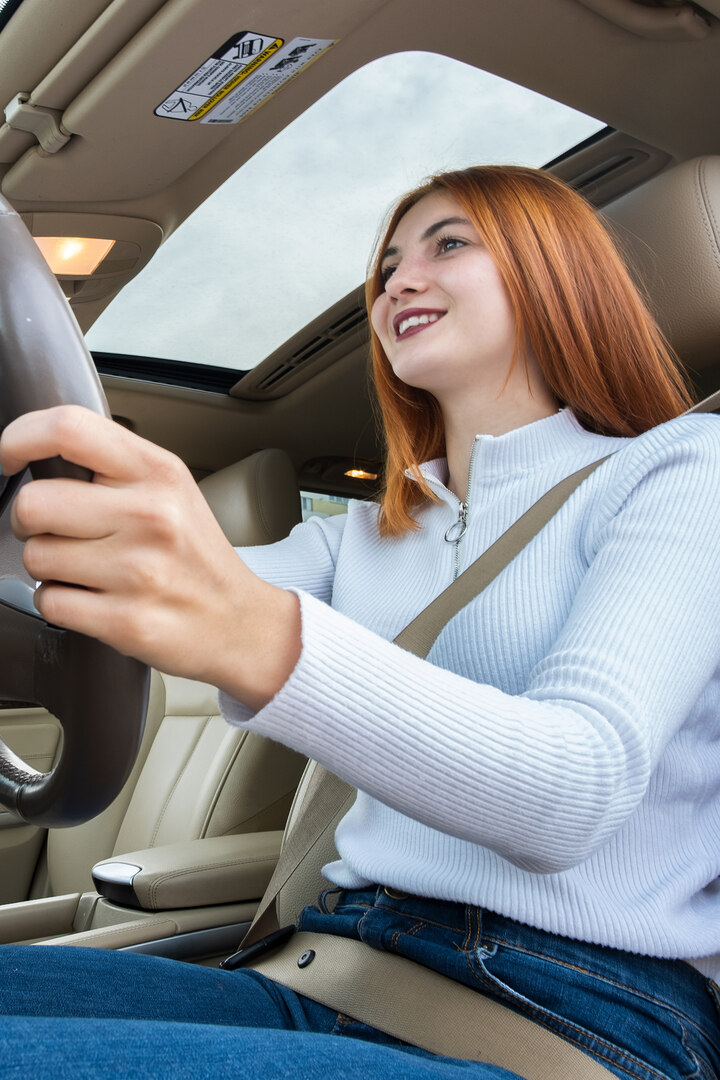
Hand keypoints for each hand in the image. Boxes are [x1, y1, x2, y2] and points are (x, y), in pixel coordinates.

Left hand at [0, 406, 300, 709]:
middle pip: (34, 502)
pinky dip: (60, 604)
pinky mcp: (126, 621)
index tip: (10, 458)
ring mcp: (139, 571)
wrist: (240, 623)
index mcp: (159, 473)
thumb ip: (113, 466)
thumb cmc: (197, 557)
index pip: (68, 429)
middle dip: (31, 523)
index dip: (19, 439)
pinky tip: (94, 600)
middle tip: (56, 531)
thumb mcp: (172, 490)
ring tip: (88, 571)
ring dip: (49, 568)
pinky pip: (49, 602)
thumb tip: (38, 453)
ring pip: (35, 557)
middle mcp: (151, 516)